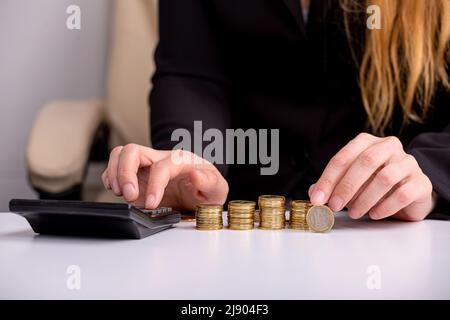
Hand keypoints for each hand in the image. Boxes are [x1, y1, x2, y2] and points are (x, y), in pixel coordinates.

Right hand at [101, 144, 228, 210]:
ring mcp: (146, 165)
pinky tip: (117, 190)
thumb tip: (196, 174)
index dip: (154, 184)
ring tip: (121, 193)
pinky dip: (110, 177)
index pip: (162, 166)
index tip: (151, 204)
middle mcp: (160, 158)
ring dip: (115, 173)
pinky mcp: (136, 175)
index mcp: (181, 160)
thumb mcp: (218, 190)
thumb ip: (210, 182)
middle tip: (128, 196)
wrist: (201, 193)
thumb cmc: (208, 190)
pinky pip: (115, 166)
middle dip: (125, 172)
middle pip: (133, 150)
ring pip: (120, 154)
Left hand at [309, 133, 434, 220]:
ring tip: (354, 213)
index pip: (344, 157)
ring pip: (385, 177)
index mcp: (367, 143)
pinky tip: (374, 214)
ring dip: (365, 198)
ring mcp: (408, 162)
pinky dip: (385, 206)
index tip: (318, 198)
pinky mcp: (422, 182)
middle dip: (346, 186)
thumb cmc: (373, 186)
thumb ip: (331, 187)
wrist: (407, 195)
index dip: (328, 179)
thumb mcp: (349, 184)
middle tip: (335, 206)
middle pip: (366, 161)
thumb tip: (314, 194)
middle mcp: (389, 147)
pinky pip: (403, 193)